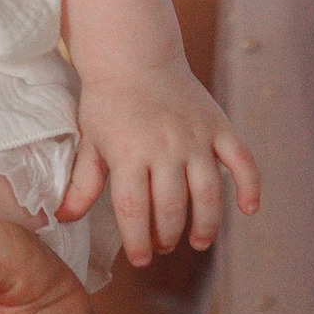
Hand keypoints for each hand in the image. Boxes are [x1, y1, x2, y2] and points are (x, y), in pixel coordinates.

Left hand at [65, 58, 260, 264]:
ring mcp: (195, 137)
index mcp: (129, 153)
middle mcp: (165, 148)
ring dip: (205, 224)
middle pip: (171, 207)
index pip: (134, 211)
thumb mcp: (90, 140)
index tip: (140, 259)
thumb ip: (83, 182)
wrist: (135, 54)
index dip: (138, 241)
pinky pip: (242, 160)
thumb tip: (63, 217)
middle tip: (162, 246)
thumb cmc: (108, 101)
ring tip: (198, 242)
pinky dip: (250, 186)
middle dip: (166, 236)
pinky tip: (248, 210)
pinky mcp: (218, 126)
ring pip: (207, 193)